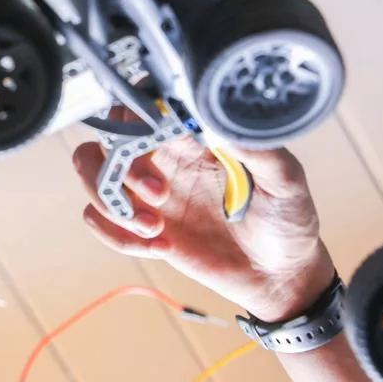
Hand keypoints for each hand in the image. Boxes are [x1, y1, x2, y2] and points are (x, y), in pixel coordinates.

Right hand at [73, 134, 335, 322]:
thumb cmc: (288, 220)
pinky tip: (160, 246)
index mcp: (197, 137)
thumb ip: (256, 149)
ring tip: (153, 225)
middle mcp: (169, 160)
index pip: (146, 106)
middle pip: (108, 138)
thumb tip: (221, 122)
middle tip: (158, 194)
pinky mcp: (146, 228)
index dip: (134, 115)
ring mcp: (152, 194)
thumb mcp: (286, 180)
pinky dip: (119, 236)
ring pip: (94, 175)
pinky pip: (102, 220)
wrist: (284, 275)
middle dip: (122, 166)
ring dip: (112, 200)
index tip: (146, 136)